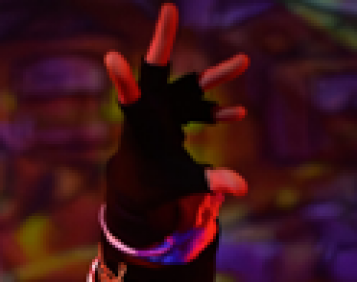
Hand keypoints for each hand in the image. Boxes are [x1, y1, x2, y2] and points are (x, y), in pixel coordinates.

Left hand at [104, 4, 248, 238]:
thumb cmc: (153, 186)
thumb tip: (243, 188)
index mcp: (141, 127)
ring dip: (217, 76)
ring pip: (192, 85)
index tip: (112, 58)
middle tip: (169, 8)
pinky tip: (238, 114)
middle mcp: (152, 109)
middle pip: (158, 70)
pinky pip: (201, 108)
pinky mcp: (176, 114)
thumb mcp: (180, 186)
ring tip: (244, 61)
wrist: (138, 186)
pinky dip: (218, 111)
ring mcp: (166, 108)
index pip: (131, 99)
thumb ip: (210, 181)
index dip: (123, 80)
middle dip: (163, 39)